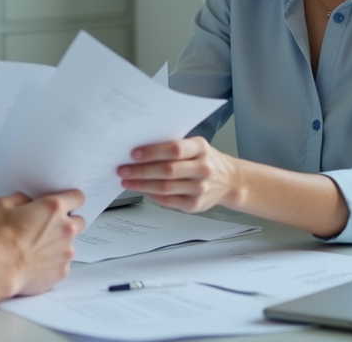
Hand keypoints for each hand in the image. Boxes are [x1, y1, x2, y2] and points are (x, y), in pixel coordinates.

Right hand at [0, 190, 85, 295]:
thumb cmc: (0, 238)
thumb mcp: (3, 205)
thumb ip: (21, 199)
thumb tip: (26, 202)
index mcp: (54, 208)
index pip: (77, 197)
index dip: (72, 199)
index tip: (68, 203)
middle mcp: (65, 228)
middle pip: (79, 221)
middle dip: (68, 223)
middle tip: (50, 227)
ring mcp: (66, 251)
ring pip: (70, 244)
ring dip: (59, 244)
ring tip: (38, 248)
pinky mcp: (63, 270)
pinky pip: (63, 263)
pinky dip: (53, 262)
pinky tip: (37, 262)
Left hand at [118, 136, 239, 213]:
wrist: (229, 180)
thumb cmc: (206, 160)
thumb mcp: (196, 146)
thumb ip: (174, 146)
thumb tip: (141, 150)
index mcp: (201, 149)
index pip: (174, 149)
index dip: (152, 152)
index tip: (134, 154)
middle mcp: (203, 169)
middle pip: (167, 170)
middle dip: (141, 170)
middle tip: (123, 169)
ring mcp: (200, 188)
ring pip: (165, 188)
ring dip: (142, 185)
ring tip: (127, 181)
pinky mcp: (195, 205)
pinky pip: (168, 201)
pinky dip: (152, 195)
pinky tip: (143, 190)